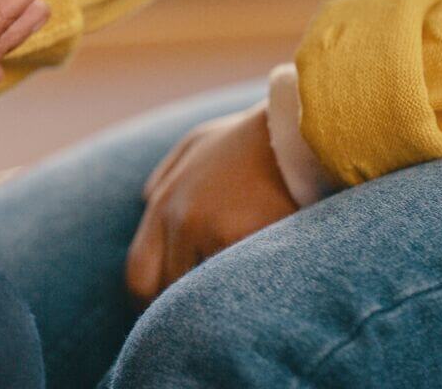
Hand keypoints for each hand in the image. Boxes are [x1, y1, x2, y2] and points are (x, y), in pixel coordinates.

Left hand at [125, 102, 297, 304]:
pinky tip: (262, 285)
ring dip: (215, 298)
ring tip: (235, 295)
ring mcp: (215, 231)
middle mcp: (181, 219)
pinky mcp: (251, 239)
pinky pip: (238, 283)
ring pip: (202, 292)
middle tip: (201, 314)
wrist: (303, 127)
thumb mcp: (198, 144)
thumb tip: (146, 202)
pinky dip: (248, 290)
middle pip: (163, 292)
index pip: (138, 275)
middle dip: (178, 307)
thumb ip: (165, 177)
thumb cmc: (252, 138)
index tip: (166, 312)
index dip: (149, 302)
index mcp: (165, 202)